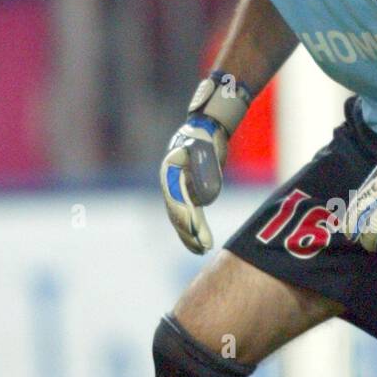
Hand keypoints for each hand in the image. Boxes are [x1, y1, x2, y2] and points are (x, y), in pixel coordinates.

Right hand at [160, 71, 250, 253]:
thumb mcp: (204, 148)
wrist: (206, 127)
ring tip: (203, 249)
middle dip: (189, 232)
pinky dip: (195, 227)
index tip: (198, 235)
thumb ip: (204, 170)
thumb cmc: (205, 135)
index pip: (178, 201)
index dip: (187, 220)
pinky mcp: (189, 192)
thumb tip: (203, 200)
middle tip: (202, 248)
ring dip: (191, 234)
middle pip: (177, 212)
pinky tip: (201, 241)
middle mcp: (170, 183)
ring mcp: (178, 188)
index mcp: (170, 173)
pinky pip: (190, 214)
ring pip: (182, 216)